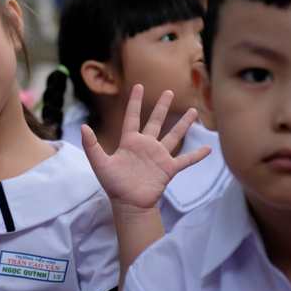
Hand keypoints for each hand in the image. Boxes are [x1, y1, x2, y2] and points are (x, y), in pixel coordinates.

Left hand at [81, 84, 210, 213]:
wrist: (128, 204)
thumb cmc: (113, 185)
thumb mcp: (100, 163)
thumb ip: (91, 145)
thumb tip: (82, 127)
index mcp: (130, 142)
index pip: (132, 117)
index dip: (135, 102)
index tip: (139, 86)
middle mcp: (146, 145)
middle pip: (155, 121)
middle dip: (162, 107)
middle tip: (169, 92)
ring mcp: (159, 156)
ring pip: (174, 136)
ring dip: (183, 124)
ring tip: (193, 111)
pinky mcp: (168, 168)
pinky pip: (186, 160)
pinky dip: (197, 155)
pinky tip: (209, 148)